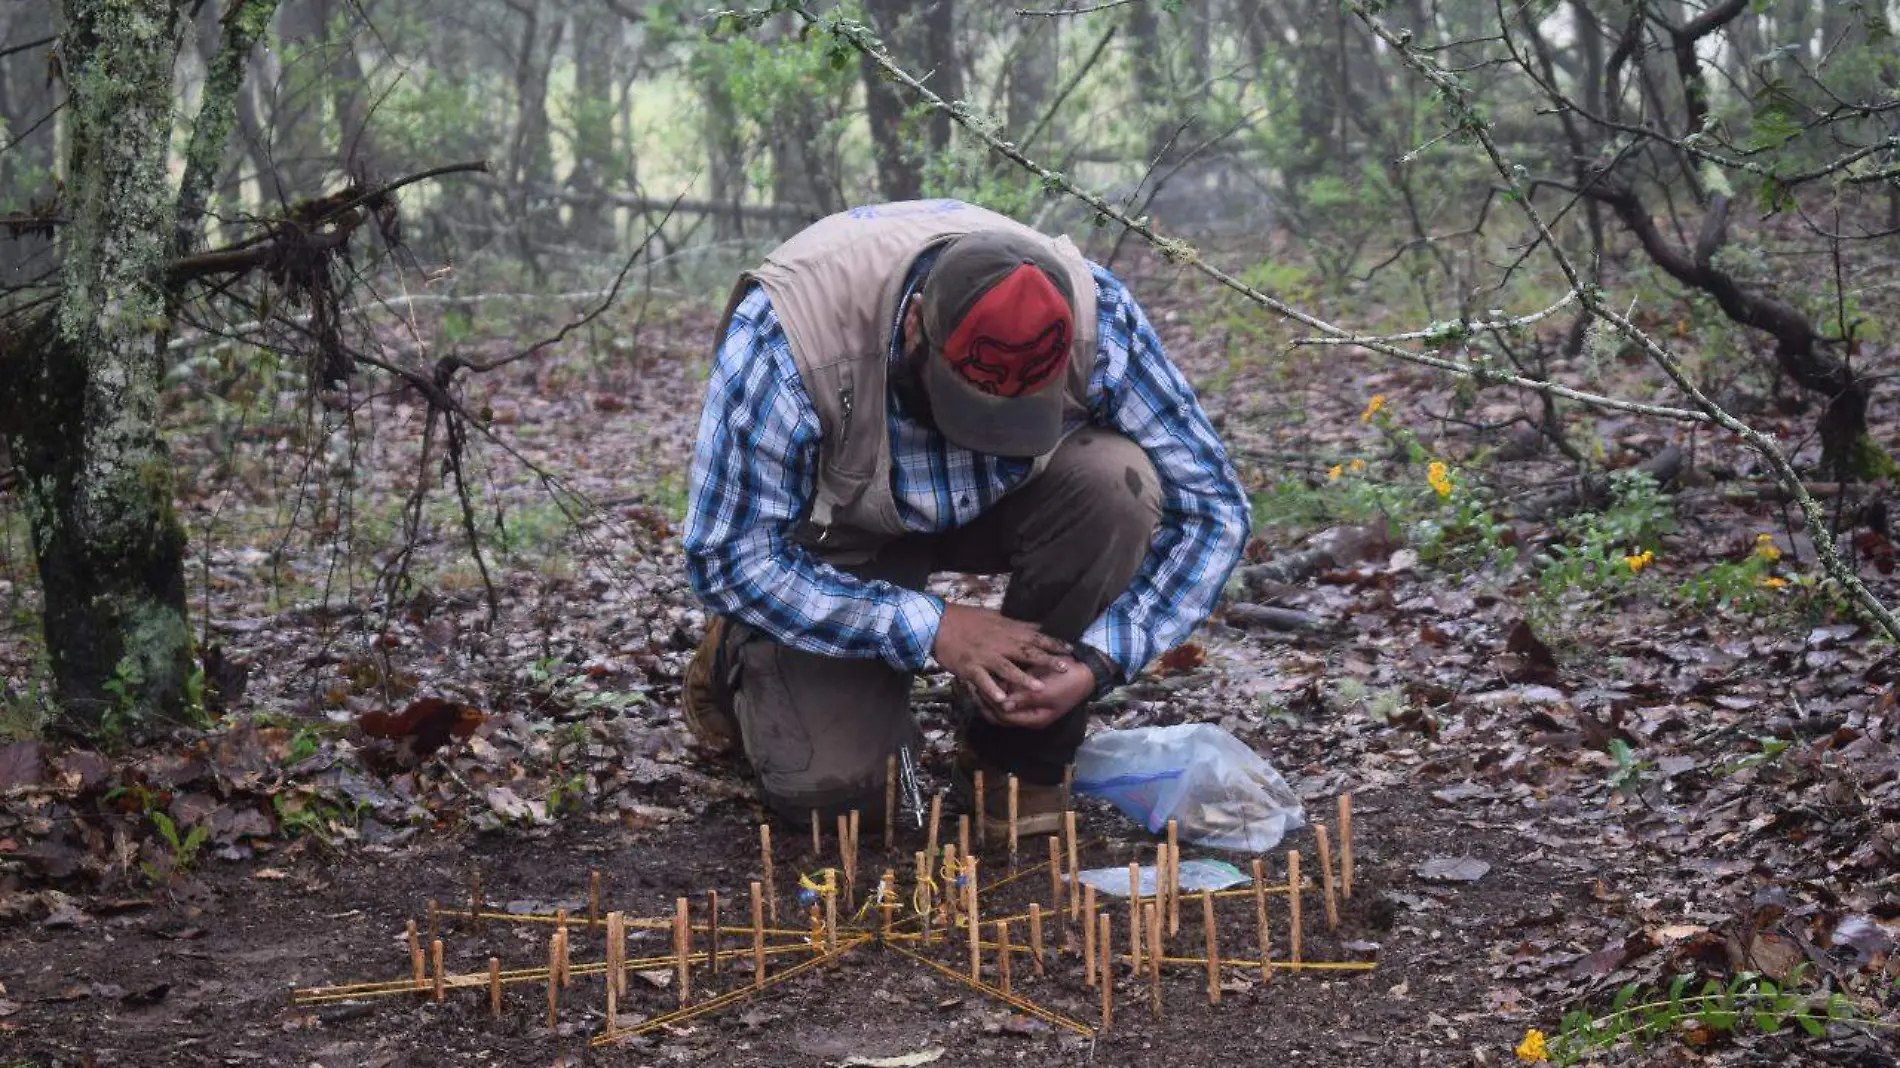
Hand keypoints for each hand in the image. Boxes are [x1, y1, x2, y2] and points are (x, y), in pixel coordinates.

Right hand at [931, 604, 1069, 707]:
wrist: (938, 623)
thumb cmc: (966, 619)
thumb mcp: (995, 617)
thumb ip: (1017, 625)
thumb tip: (1038, 625)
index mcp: (1005, 631)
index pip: (1034, 636)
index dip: (1053, 643)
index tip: (1070, 648)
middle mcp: (998, 644)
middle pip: (1027, 652)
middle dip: (1047, 660)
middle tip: (1065, 668)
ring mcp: (984, 656)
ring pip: (1007, 668)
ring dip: (1024, 679)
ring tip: (1039, 688)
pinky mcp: (970, 667)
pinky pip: (983, 681)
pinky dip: (992, 690)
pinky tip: (1002, 700)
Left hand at [979, 656, 1093, 730]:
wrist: (1086, 669)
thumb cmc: (1068, 682)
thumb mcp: (1047, 692)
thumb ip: (1024, 699)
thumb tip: (1002, 704)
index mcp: (1033, 719)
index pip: (1002, 716)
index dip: (989, 704)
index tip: (977, 689)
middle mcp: (1028, 714)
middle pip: (998, 712)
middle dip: (983, 700)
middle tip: (970, 684)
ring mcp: (1028, 703)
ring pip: (1001, 702)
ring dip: (988, 692)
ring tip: (973, 679)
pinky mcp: (1028, 692)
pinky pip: (1008, 692)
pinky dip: (998, 685)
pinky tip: (988, 674)